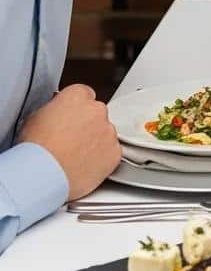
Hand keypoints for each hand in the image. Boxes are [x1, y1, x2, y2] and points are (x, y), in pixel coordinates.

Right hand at [16, 85, 120, 199]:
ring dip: (95, 142)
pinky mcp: (115, 151)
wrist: (43, 176)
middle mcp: (97, 110)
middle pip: (96, 114)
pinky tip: (84, 166)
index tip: (70, 119)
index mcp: (77, 96)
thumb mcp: (34, 119)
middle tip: (70, 141)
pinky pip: (111, 153)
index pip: (83, 95)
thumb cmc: (35, 150)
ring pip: (105, 133)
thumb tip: (55, 114)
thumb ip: (53, 110)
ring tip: (74, 157)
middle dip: (86, 126)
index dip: (75, 109)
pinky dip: (102, 159)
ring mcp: (108, 131)